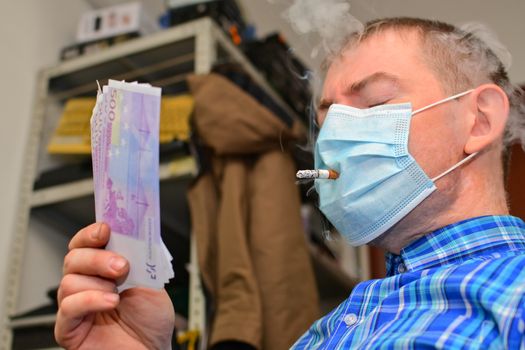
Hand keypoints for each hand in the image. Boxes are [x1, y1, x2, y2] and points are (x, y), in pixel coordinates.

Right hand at [55, 223, 174, 348]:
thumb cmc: (151, 321)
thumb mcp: (152, 280)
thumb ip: (140, 258)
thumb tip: (134, 233)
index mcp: (103, 269)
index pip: (86, 244)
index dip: (91, 234)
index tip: (105, 229)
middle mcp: (87, 285)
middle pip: (74, 258)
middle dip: (98, 258)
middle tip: (121, 266)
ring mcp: (77, 306)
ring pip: (68, 281)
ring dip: (97, 284)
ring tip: (118, 294)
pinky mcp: (70, 329)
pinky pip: (68, 308)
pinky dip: (90, 301)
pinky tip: (110, 303)